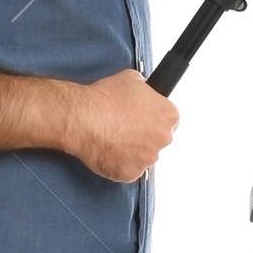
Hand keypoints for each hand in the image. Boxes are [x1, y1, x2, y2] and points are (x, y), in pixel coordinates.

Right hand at [65, 70, 179, 183]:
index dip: (154, 120)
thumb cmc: (105, 98)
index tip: (143, 120)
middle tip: (125, 129)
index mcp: (168, 115)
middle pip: (158, 140)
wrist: (83, 117)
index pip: (170, 121)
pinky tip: (107, 151)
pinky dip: (119, 164)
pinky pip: (128, 170)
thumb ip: (145, 91)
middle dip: (144, 136)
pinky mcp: (131, 173)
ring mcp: (148, 159)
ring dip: (132, 151)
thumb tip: (143, 92)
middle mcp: (163, 139)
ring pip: (143, 157)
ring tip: (112, 139)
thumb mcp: (132, 79)